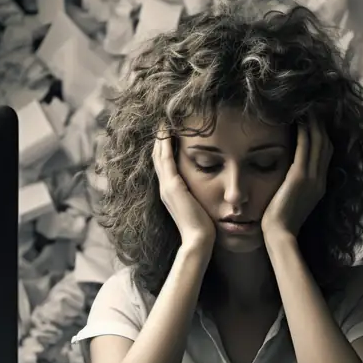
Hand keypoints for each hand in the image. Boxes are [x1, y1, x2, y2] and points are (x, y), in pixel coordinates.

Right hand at [152, 127, 215, 250]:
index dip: (163, 148)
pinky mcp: (172, 186)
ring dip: (160, 138)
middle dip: (159, 139)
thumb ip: (196, 194)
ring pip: (159, 155)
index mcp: (169, 191)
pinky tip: (168, 132)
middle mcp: (164, 187)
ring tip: (163, 122)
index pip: (163, 164)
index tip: (167, 133)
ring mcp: (166, 186)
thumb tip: (204, 188)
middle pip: (158, 157)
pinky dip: (165, 145)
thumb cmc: (203, 225)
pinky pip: (166, 160)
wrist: (198, 239)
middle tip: (162, 122)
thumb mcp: (197, 204)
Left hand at [260, 113, 332, 240]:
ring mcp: (312, 178)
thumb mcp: (293, 200)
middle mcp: (320, 179)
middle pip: (327, 144)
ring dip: (313, 123)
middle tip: (313, 107)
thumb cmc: (280, 221)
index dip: (323, 135)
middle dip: (321, 125)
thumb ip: (296, 186)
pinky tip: (299, 119)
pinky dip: (304, 131)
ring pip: (319, 142)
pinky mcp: (300, 177)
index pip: (326, 154)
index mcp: (320, 185)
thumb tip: (289, 176)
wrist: (279, 235)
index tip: (316, 120)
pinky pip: (305, 147)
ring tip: (307, 107)